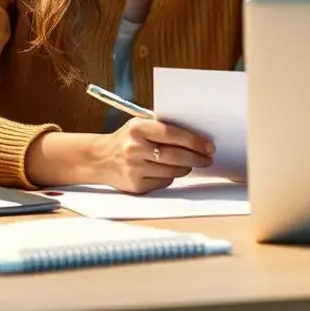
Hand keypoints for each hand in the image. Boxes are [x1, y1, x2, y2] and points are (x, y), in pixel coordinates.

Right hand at [94, 118, 214, 193]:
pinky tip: (168, 170)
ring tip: (189, 163)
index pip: (172, 134)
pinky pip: (164, 182)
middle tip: (207, 158)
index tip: (209, 146)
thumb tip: (196, 135)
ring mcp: (134, 169)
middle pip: (175, 156)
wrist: (100, 158)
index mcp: (137, 128)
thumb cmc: (127, 139)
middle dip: (196, 158)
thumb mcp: (140, 125)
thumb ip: (163, 127)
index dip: (194, 141)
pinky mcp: (135, 185)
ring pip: (172, 171)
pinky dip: (171, 176)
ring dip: (186, 168)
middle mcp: (134, 148)